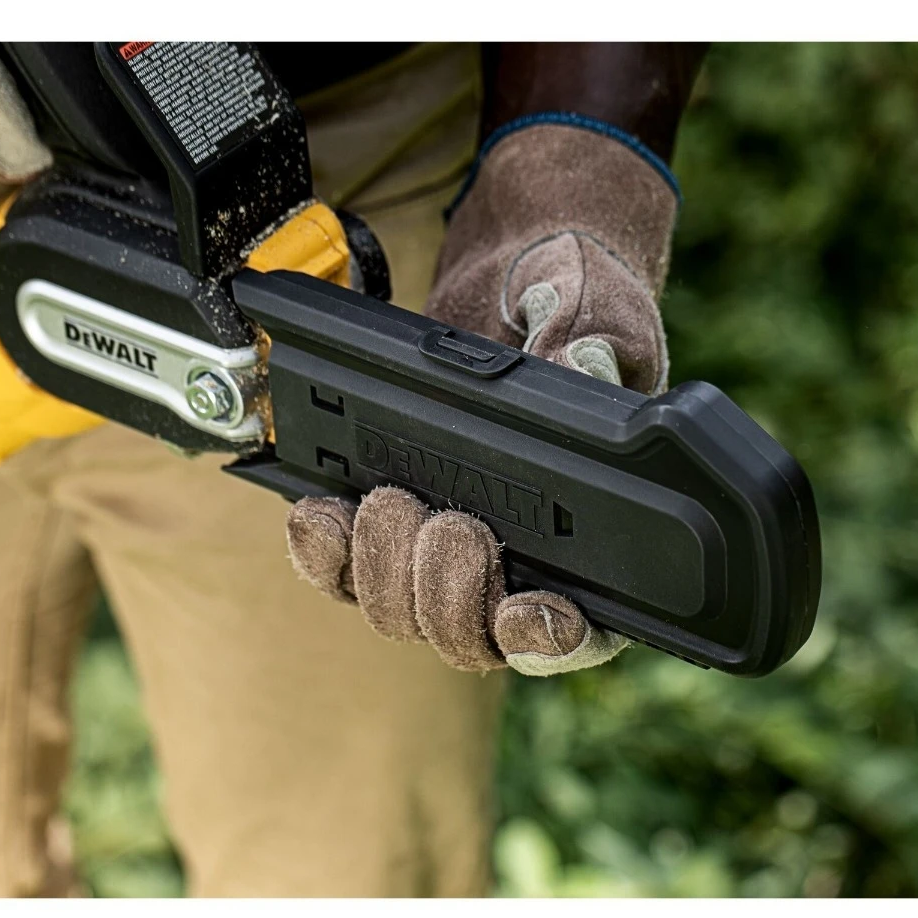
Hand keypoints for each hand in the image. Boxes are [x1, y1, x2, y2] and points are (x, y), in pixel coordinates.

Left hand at [288, 117, 679, 674]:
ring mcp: (444, 544)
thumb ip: (593, 346)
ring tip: (387, 501)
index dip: (547, 638)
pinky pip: (342, 567)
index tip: (526, 607)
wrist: (511, 279)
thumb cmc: (574, 300)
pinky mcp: (385, 518)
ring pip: (400, 611)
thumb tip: (582, 373)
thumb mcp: (597, 311)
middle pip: (469, 633)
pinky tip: (320, 513)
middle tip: (445, 521)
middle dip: (446, 592)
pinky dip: (324, 550)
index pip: (574, 627)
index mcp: (596, 534)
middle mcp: (518, 556)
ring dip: (382, 571)